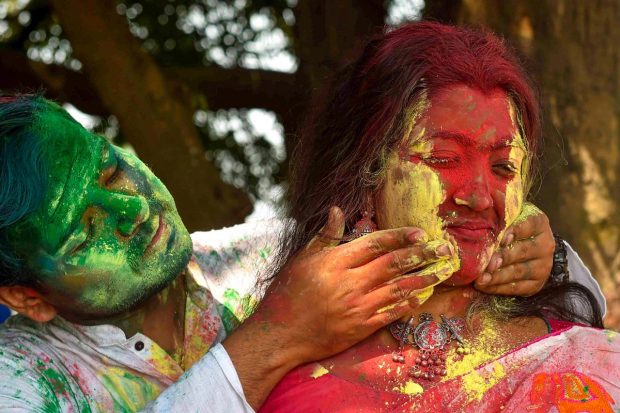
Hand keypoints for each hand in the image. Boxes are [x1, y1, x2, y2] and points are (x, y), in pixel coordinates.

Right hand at [223, 206, 453, 407]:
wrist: (280, 335)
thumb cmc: (287, 294)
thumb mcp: (302, 258)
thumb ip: (326, 235)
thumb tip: (339, 210)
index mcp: (336, 262)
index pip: (376, 244)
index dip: (400, 237)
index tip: (420, 233)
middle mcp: (351, 283)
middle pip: (393, 264)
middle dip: (421, 255)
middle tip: (443, 249)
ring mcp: (358, 306)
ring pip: (398, 289)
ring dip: (422, 279)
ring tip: (440, 271)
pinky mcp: (360, 327)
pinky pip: (391, 313)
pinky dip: (407, 304)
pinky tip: (421, 297)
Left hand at [475, 203, 554, 295]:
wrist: (526, 246)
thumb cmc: (510, 224)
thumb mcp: (507, 211)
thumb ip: (499, 204)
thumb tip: (488, 193)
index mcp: (539, 222)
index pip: (529, 225)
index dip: (516, 231)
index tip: (501, 238)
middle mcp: (546, 244)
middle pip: (523, 251)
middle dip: (503, 258)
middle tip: (486, 263)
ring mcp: (543, 266)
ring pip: (519, 272)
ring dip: (498, 276)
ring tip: (480, 279)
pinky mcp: (536, 283)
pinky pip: (517, 288)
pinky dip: (499, 288)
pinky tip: (484, 286)